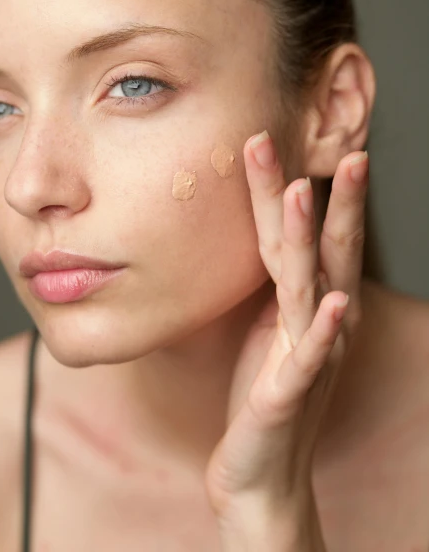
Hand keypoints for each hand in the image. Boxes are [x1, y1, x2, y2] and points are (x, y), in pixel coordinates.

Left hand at [204, 129, 368, 527]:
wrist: (260, 469)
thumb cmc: (263, 390)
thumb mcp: (267, 324)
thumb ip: (272, 282)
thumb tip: (258, 236)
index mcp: (305, 301)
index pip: (302, 235)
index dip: (294, 188)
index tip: (285, 139)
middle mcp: (317, 320)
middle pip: (326, 249)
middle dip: (336, 198)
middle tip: (349, 148)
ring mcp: (308, 353)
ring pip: (310, 286)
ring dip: (312, 240)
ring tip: (307, 195)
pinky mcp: (289, 391)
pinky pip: (309, 356)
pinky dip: (324, 329)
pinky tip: (337, 303)